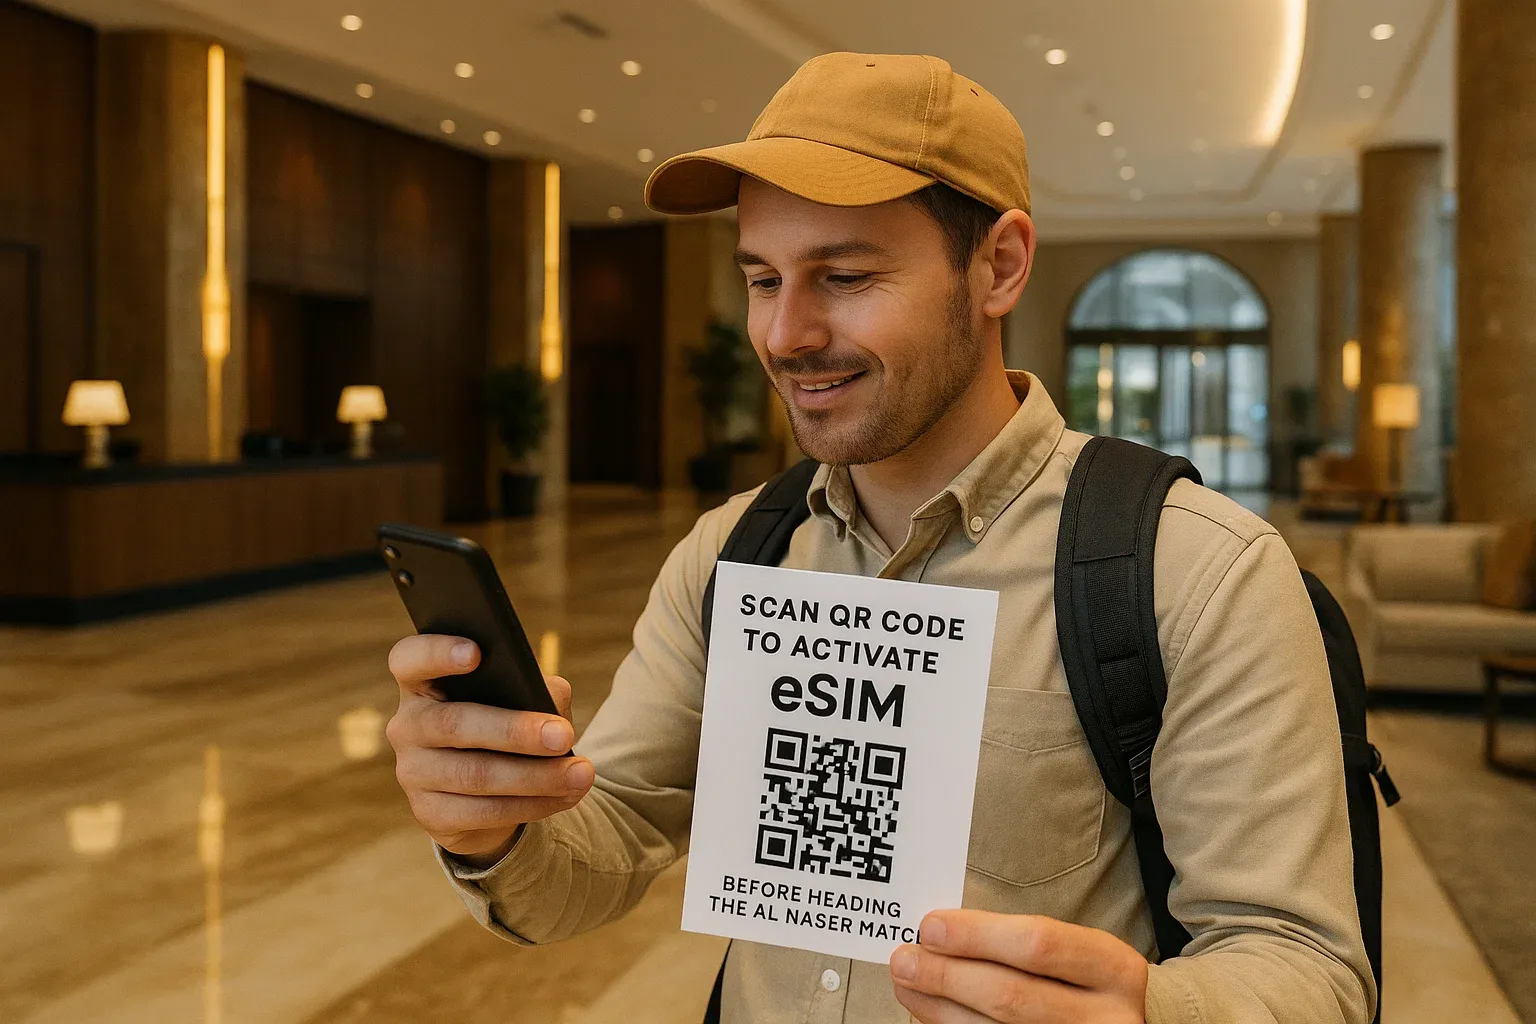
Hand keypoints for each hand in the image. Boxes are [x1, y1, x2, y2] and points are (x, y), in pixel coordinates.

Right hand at [385, 634, 594, 867]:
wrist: (486, 791)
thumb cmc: (503, 724)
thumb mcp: (517, 697)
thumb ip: (532, 688)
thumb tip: (552, 699)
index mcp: (421, 681)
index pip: (410, 658)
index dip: (438, 652)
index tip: (477, 652)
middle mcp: (407, 724)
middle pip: (454, 723)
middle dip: (515, 731)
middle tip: (563, 735)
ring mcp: (413, 772)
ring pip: (476, 775)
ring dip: (536, 776)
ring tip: (580, 773)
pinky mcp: (430, 814)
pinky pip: (484, 812)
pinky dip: (532, 805)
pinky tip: (566, 796)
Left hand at [889, 910, 1147, 1022]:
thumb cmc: (1089, 980)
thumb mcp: (1077, 952)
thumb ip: (1019, 942)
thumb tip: (938, 933)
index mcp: (1113, 968)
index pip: (1038, 945)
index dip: (977, 935)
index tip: (930, 926)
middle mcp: (1107, 1019)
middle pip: (1011, 996)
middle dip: (947, 976)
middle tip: (904, 958)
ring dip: (940, 1008)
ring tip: (907, 984)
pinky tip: (932, 1014)